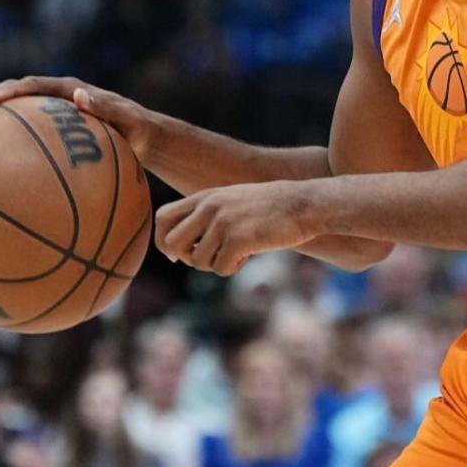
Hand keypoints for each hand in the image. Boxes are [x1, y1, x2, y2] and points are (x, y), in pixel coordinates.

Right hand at [0, 75, 154, 166]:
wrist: (148, 139)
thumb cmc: (142, 131)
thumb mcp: (131, 121)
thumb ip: (108, 108)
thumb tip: (80, 96)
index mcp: (70, 90)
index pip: (32, 86)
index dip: (8, 92)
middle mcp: (58, 99)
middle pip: (14, 97)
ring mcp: (54, 117)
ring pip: (17, 117)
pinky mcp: (56, 135)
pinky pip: (29, 139)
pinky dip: (11, 148)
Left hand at [154, 182, 320, 273]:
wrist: (303, 204)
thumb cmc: (271, 207)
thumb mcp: (233, 201)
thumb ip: (208, 215)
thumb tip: (186, 248)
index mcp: (205, 197)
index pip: (163, 217)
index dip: (164, 241)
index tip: (177, 254)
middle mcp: (209, 208)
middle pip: (172, 243)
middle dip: (186, 258)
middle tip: (208, 258)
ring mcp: (223, 223)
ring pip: (197, 261)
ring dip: (215, 265)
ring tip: (236, 254)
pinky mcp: (238, 239)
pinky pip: (220, 268)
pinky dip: (233, 269)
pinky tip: (248, 257)